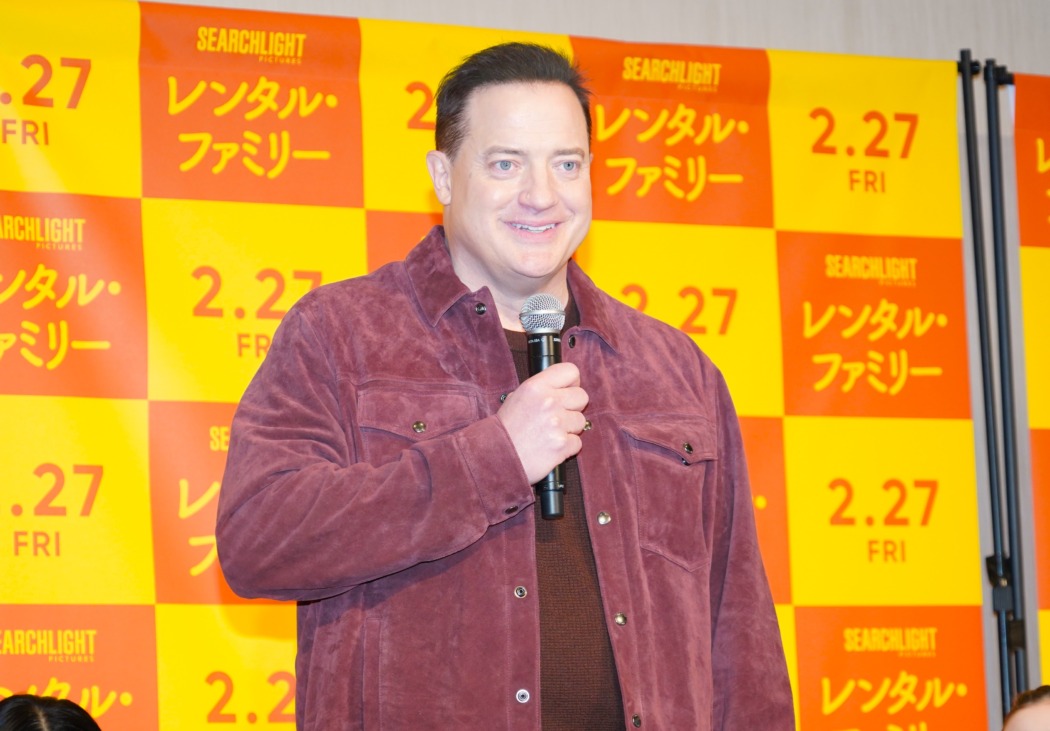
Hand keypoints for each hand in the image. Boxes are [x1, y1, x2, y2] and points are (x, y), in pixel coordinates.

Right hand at [497, 362, 588, 483]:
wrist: (495, 457)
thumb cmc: (505, 430)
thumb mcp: (516, 398)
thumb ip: (539, 390)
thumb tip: (560, 387)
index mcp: (536, 387)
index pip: (570, 371)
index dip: (572, 382)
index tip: (567, 391)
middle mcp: (548, 402)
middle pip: (582, 396)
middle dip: (573, 407)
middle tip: (558, 416)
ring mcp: (556, 424)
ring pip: (581, 421)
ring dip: (569, 429)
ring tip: (550, 434)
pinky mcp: (561, 445)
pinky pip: (577, 443)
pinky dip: (567, 447)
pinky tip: (550, 447)